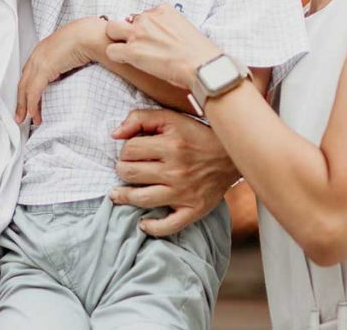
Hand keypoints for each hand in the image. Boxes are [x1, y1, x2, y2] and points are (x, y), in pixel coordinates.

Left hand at [16, 17, 108, 124]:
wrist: (91, 33)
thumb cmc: (88, 38)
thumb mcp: (74, 52)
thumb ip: (67, 64)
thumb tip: (71, 74)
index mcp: (44, 48)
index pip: (31, 71)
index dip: (29, 87)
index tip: (30, 100)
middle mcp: (38, 53)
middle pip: (24, 80)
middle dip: (22, 99)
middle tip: (22, 113)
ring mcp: (39, 60)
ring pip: (25, 87)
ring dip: (25, 105)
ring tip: (27, 118)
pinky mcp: (44, 68)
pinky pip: (34, 91)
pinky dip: (32, 104)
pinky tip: (34, 114)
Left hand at [105, 5, 220, 89]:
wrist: (202, 66)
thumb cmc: (200, 53)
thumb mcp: (186, 28)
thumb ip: (170, 27)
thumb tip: (164, 38)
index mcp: (163, 9)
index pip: (144, 14)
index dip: (146, 28)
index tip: (153, 39)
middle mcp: (148, 17)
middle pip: (126, 18)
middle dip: (127, 30)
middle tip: (136, 45)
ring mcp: (138, 33)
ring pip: (112, 29)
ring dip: (117, 40)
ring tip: (127, 53)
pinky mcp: (132, 51)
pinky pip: (111, 50)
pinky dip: (116, 57)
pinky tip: (126, 63)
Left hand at [109, 108, 238, 235]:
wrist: (231, 155)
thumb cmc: (197, 135)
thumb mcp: (171, 118)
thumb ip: (140, 118)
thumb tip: (115, 134)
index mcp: (171, 145)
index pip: (129, 150)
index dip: (125, 150)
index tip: (131, 151)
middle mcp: (176, 170)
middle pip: (131, 174)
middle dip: (122, 170)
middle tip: (125, 169)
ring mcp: (184, 193)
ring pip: (142, 199)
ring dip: (124, 197)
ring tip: (118, 194)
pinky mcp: (194, 209)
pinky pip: (168, 226)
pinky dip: (152, 227)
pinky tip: (143, 223)